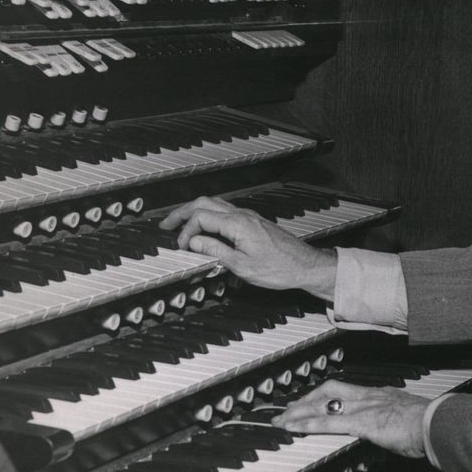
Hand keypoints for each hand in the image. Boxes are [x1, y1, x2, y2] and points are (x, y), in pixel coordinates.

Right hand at [160, 196, 336, 298]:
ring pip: (216, 205)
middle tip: (166, 224)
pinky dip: (210, 216)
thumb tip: (193, 242)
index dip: (185, 231)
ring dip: (195, 212)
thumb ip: (215, 251)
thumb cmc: (279, 269)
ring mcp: (249, 217)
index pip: (200, 217)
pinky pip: (226, 212)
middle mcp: (243, 215)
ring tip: (181, 224)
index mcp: (237, 224)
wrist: (306, 266)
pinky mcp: (254, 223)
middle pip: (205, 203)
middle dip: (182, 212)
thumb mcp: (241, 266)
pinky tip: (205, 228)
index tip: (180, 247)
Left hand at [273, 380, 428, 458]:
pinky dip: (308, 424)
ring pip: (323, 404)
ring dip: (300, 412)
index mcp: (382, 395)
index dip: (327, 395)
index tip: (315, 401)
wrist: (438, 424)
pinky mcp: (361, 422)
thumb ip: (395, 424)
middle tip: (290, 409)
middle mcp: (370, 396)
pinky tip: (294, 428)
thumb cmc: (431, 426)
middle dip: (307, 399)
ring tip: (283, 420)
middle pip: (329, 391)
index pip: (347, 391)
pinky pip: (328, 422)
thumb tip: (392, 432)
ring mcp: (364, 407)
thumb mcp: (408, 421)